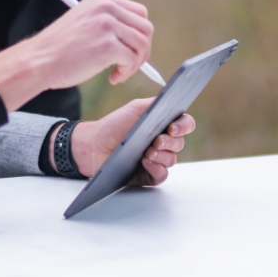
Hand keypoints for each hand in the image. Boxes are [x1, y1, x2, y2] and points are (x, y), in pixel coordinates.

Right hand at [0, 0, 153, 112]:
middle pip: (145, 27)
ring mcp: (108, 25)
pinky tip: (112, 78)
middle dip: (142, 49)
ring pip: (142, 45)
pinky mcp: (109, 46)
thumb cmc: (58, 48)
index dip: (139, 33)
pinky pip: (133, 60)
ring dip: (135, 63)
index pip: (138, 12)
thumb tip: (135, 38)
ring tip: (119, 72)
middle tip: (130, 64)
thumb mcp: (83, 21)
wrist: (39, 60)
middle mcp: (106, 7)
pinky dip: (126, 72)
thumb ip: (107, 22)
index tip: (131, 48)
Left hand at [69, 99, 195, 182]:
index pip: (184, 124)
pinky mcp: (148, 174)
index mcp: (161, 124)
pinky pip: (161, 175)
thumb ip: (154, 104)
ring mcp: (156, 159)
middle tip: (157, 140)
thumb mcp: (135, 109)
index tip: (173, 128)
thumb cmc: (113, 125)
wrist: (93, 145)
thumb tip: (172, 101)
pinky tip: (146, 162)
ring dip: (162, 155)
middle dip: (170, 142)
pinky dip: (157, 169)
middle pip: (179, 143)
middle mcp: (161, 142)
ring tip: (147, 152)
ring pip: (171, 160)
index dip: (183, 126)